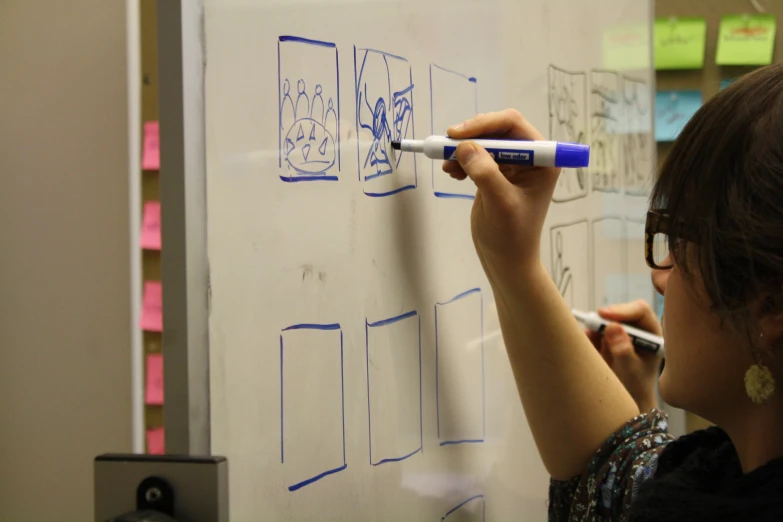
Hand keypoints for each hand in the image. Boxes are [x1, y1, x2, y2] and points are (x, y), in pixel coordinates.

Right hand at [442, 110, 560, 288]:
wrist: (506, 260)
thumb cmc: (511, 236)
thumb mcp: (500, 203)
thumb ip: (485, 173)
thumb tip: (464, 146)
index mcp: (541, 160)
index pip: (513, 125)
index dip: (485, 124)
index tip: (457, 135)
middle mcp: (529, 158)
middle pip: (497, 129)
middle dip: (471, 136)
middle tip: (446, 146)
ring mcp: (512, 166)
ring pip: (484, 141)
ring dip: (462, 148)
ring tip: (447, 166)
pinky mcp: (495, 174)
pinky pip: (476, 156)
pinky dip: (461, 160)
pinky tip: (451, 172)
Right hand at [585, 300, 662, 411]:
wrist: (626, 400)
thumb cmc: (635, 388)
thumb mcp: (630, 372)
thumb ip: (623, 351)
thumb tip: (613, 327)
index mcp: (651, 334)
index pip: (640, 312)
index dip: (622, 310)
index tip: (604, 315)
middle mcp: (637, 330)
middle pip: (621, 312)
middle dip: (605, 318)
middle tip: (591, 325)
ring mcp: (621, 334)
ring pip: (605, 320)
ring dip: (595, 327)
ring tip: (593, 344)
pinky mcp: (606, 339)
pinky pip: (595, 330)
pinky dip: (590, 335)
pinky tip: (591, 348)